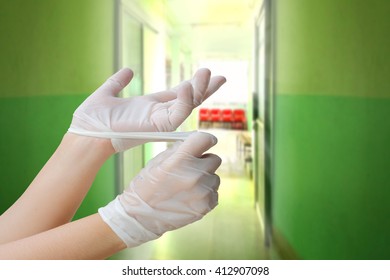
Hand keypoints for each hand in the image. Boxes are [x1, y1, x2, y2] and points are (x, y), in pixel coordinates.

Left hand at [69, 68, 225, 151]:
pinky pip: (178, 113)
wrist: (86, 134)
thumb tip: (128, 69)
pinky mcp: (159, 127)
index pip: (178, 94)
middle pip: (190, 100)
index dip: (193, 84)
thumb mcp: (108, 92)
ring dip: (200, 89)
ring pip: (188, 105)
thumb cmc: (93, 119)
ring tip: (208, 73)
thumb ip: (119, 81)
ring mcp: (161, 121)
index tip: (207, 73)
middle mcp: (159, 114)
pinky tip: (189, 85)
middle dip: (206, 88)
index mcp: (151, 106)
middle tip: (222, 77)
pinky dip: (185, 100)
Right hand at [98, 132, 220, 246]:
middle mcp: (194, 174)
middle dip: (204, 162)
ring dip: (205, 180)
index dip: (206, 140)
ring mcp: (202, 191)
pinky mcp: (206, 205)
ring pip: (214, 177)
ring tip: (187, 187)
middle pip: (214, 159)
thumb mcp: (157, 162)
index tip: (205, 143)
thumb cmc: (146, 187)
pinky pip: (214, 193)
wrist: (141, 217)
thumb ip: (178, 149)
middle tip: (190, 170)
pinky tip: (189, 198)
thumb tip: (194, 141)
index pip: (206, 139)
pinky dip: (205, 194)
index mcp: (180, 160)